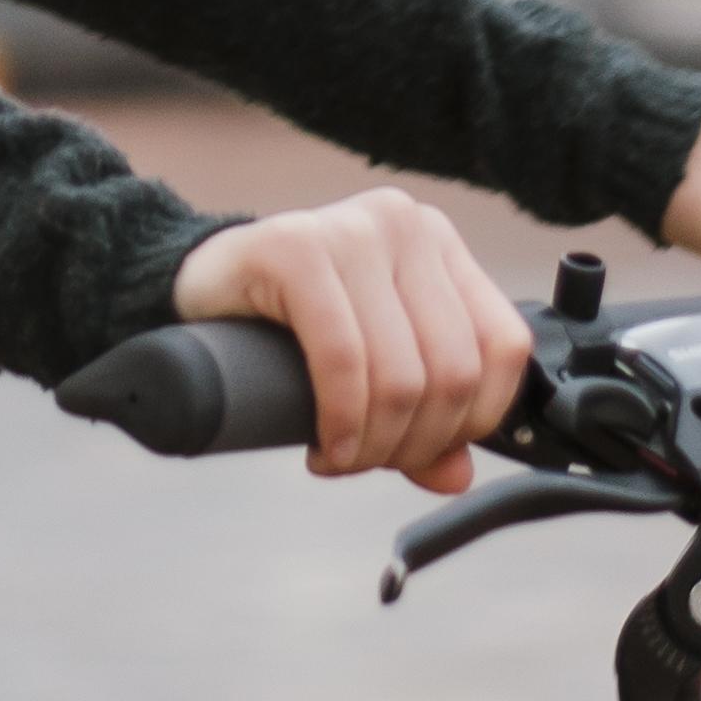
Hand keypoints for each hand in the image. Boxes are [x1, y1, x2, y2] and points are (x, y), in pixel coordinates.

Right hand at [168, 189, 529, 493]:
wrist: (197, 289)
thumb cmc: (288, 328)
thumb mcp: (373, 367)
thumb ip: (424, 416)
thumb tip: (458, 476)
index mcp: (439, 244)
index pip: (503, 347)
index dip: (471, 422)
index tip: (418, 454)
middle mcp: (405, 224)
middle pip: (452, 370)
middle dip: (412, 443)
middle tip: (365, 463)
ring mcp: (350, 228)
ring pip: (402, 375)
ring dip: (371, 444)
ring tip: (339, 459)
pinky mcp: (294, 247)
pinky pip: (343, 360)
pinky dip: (338, 421)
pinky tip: (321, 448)